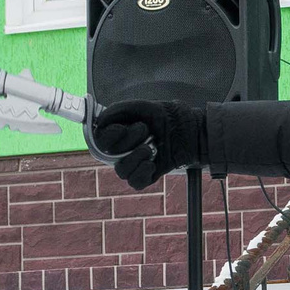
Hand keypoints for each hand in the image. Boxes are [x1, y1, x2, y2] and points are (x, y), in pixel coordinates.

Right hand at [92, 100, 207, 190]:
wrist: (190, 129)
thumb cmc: (167, 116)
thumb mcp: (140, 106)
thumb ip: (116, 110)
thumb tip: (98, 121)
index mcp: (118, 132)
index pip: (98, 140)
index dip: (108, 136)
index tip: (122, 128)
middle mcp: (123, 149)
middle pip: (109, 155)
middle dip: (128, 141)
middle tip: (145, 129)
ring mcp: (134, 163)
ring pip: (121, 171)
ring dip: (136, 158)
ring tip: (151, 148)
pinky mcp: (147, 175)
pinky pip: (135, 183)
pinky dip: (143, 173)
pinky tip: (153, 163)